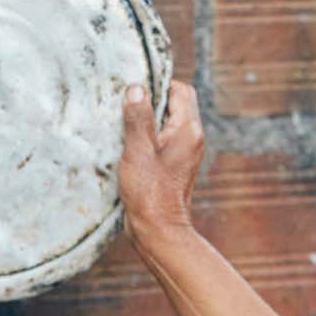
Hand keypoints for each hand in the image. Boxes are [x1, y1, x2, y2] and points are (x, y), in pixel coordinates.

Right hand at [118, 80, 202, 243]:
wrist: (159, 230)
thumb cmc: (150, 193)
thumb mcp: (138, 151)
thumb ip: (138, 118)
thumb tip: (136, 88)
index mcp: (188, 130)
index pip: (180, 90)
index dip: (157, 85)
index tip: (134, 91)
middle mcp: (191, 138)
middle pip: (174, 104)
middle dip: (150, 101)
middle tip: (125, 106)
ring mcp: (184, 152)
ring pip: (167, 122)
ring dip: (146, 120)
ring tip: (124, 125)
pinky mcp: (174, 164)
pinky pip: (162, 140)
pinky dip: (147, 137)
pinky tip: (128, 145)